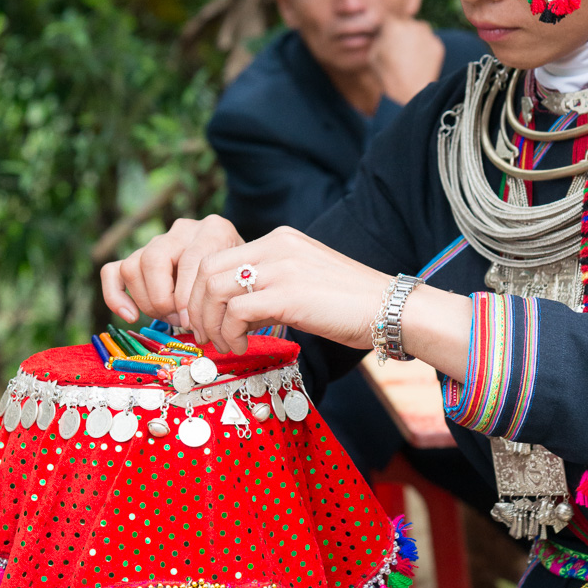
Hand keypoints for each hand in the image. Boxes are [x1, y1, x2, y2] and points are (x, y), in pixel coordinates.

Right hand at [100, 215, 243, 323]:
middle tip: (180, 321)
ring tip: (170, 318)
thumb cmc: (242, 281)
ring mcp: (158, 241)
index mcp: (214, 230)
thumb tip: (202, 328)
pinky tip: (130, 316)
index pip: (190, 260)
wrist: (240, 269)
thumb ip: (228, 296)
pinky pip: (112, 271)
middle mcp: (183, 230)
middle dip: (163, 298)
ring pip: (133, 265)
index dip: (186, 296)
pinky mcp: (138, 257)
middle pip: (154, 259)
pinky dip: (115, 296)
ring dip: (147, 301)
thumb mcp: (245, 282)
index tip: (191, 323)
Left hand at [186, 227, 390, 354]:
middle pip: (206, 270)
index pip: (217, 257)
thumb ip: (269, 288)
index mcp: (278, 240)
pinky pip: (236, 312)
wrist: (391, 309)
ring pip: (214, 290)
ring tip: (224, 346)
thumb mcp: (303, 283)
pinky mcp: (288, 294)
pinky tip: (242, 347)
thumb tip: (234, 316)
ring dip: (210, 324)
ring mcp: (281, 268)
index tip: (206, 320)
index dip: (201, 292)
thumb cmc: (352, 304)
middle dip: (196, 309)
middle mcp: (276, 246)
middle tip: (204, 337)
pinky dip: (230, 334)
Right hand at [370, 17, 445, 106]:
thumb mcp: (373, 56)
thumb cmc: (388, 76)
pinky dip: (424, 46)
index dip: (386, 27)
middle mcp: (413, 25)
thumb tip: (382, 31)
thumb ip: (377, 38)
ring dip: (413, 36)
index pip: (388, 19)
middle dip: (400, 31)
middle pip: (404, 22)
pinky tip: (418, 60)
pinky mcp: (438, 44)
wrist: (412, 94)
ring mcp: (428, 34)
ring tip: (408, 55)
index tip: (385, 35)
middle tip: (397, 48)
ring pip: (418, 29)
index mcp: (394, 25)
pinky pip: (428, 40)